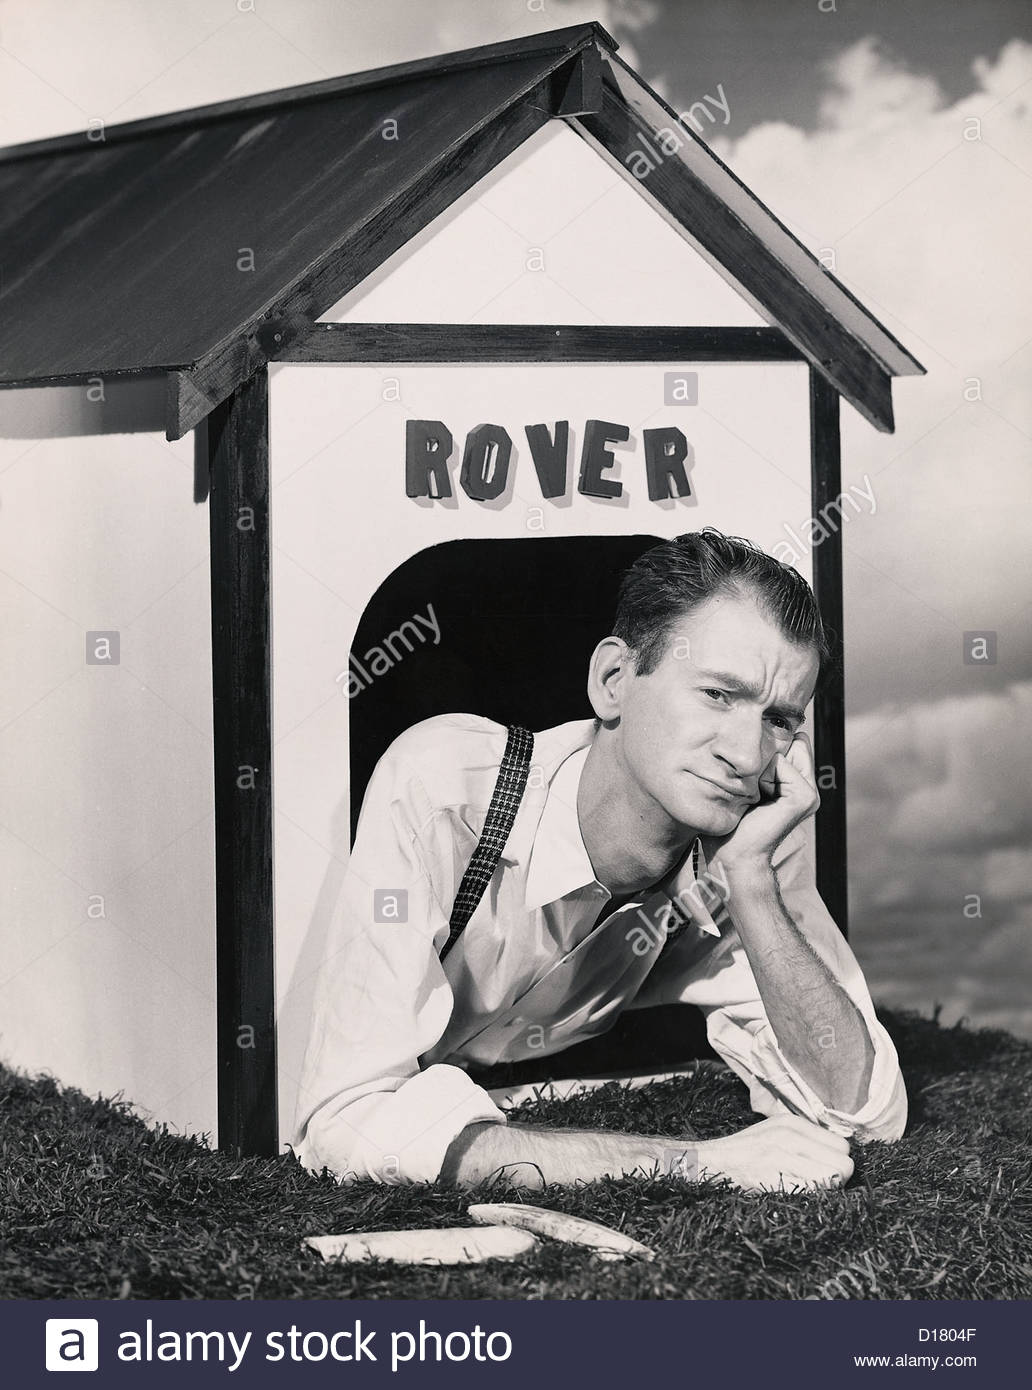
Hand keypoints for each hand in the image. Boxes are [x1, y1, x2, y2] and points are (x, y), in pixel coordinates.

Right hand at [667, 1114, 853, 1191]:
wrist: (711, 1164)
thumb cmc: (745, 1152)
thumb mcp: (774, 1131)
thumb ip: (804, 1137)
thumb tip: (838, 1153)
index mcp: (792, 1123)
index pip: (842, 1145)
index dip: (836, 1162)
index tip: (823, 1170)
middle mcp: (790, 1137)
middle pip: (844, 1164)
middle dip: (837, 1178)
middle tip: (818, 1183)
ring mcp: (783, 1158)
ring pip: (835, 1179)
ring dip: (826, 1190)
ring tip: (806, 1189)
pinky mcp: (776, 1179)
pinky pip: (815, 1192)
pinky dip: (811, 1198)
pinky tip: (796, 1196)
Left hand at [702, 732, 819, 873]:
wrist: (732, 854)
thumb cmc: (730, 822)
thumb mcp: (743, 784)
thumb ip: (757, 762)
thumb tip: (760, 736)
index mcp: (793, 783)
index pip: (785, 743)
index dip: (763, 747)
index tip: (747, 775)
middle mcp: (805, 786)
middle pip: (784, 744)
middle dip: (761, 757)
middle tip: (750, 790)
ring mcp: (809, 792)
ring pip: (781, 752)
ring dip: (759, 768)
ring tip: (753, 796)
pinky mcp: (805, 797)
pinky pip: (782, 764)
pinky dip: (763, 777)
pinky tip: (758, 800)